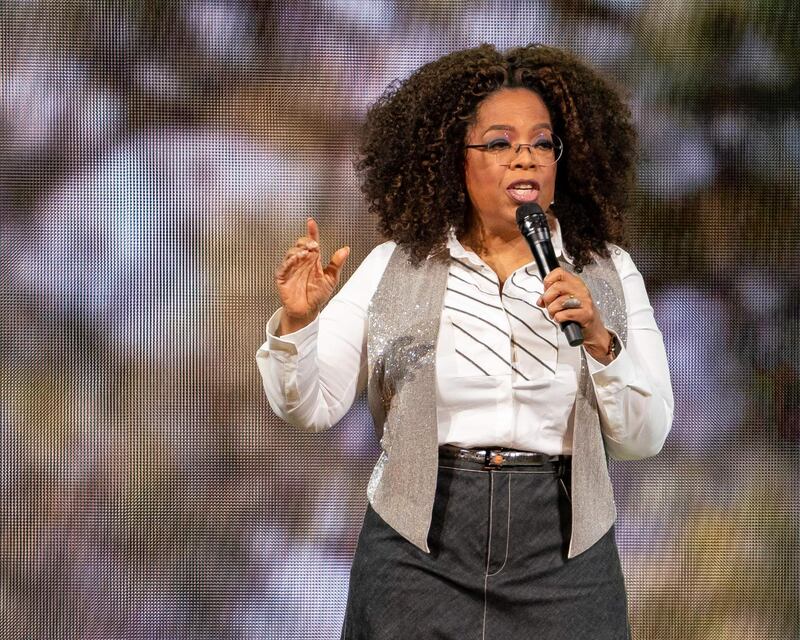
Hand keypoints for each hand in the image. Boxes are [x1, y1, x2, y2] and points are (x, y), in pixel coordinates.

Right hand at [276, 218, 349, 334]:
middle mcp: (301, 261)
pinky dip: (289, 261)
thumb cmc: (317, 295)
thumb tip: (346, 249)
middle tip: (313, 246)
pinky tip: (296, 259)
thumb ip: (336, 264)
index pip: (312, 242)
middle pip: (300, 245)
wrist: (307, 311)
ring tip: (306, 254)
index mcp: (313, 260)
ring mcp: (291, 268)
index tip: (311, 222)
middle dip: (306, 242)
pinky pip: (284, 266)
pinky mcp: (282, 276)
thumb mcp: (331, 278)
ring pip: (291, 253)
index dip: (312, 232)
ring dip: (298, 251)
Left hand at [537, 268, 613, 362]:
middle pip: (557, 286)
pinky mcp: (586, 314)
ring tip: (555, 314)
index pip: (559, 272)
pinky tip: (560, 319)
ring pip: (560, 301)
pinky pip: (565, 314)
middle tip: (549, 305)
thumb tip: (541, 300)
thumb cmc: (579, 314)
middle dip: (548, 298)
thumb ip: (551, 298)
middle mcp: (581, 290)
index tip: (546, 290)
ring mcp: (585, 302)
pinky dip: (558, 318)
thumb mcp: (565, 301)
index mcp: (575, 283)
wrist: (594, 329)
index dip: (548, 280)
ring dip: (552, 310)